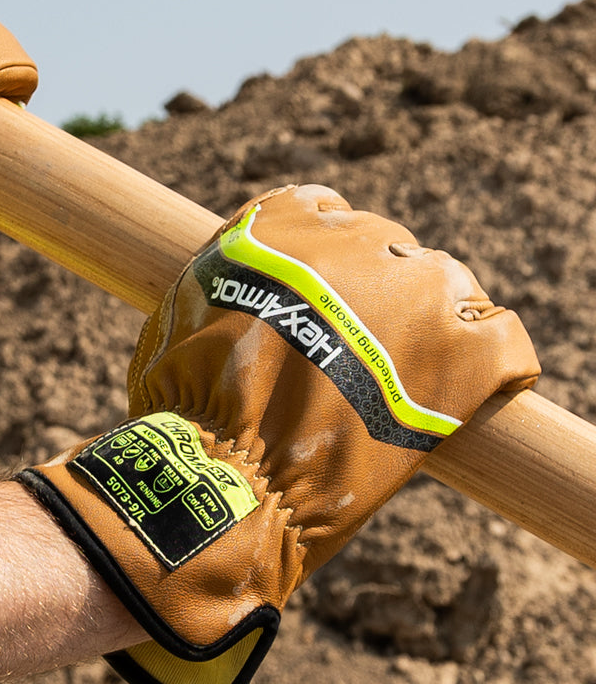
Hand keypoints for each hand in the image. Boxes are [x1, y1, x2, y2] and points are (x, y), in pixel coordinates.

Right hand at [19, 184, 539, 683]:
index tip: (318, 299)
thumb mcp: (181, 312)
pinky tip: (461, 393)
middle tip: (353, 354)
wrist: (220, 470)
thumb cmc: (183, 404)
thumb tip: (245, 294)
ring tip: (402, 377)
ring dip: (429, 322)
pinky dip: (491, 362)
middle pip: (385, 247)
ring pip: (446, 283)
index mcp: (278, 222)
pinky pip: (502, 337)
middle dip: (372, 294)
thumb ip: (228, 282)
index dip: (321, 261)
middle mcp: (350, 239)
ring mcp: (411, 291)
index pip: (324, 212)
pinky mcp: (459, 354)